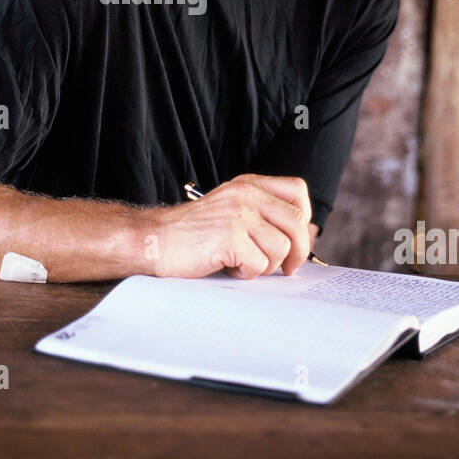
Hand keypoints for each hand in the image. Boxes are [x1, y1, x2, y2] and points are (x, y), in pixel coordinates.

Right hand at [146, 174, 313, 279]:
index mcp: (247, 185)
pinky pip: (259, 264)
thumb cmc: (191, 234)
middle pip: (296, 222)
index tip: (295, 239)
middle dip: (297, 252)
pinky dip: (246, 273)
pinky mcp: (229, 237)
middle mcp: (245, 195)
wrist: (154, 240)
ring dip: (265, 265)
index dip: (304, 218)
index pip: (297, 191)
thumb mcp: (229, 209)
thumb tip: (297, 242)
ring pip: (280, 248)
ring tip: (241, 262)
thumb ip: (259, 214)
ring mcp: (238, 215)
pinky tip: (228, 267)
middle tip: (287, 268)